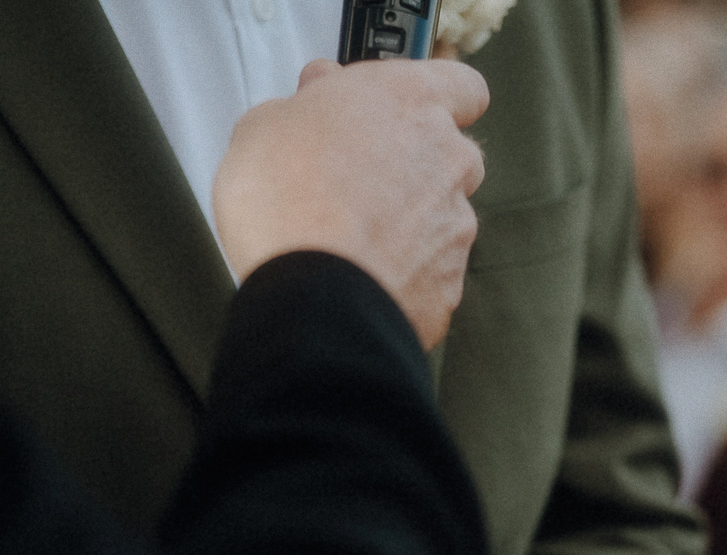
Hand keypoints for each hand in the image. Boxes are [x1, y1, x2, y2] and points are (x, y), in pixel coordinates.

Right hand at [212, 60, 488, 346]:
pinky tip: (357, 274)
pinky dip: (401, 272)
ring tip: (346, 237)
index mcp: (411, 101)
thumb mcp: (266, 125)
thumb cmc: (290, 203)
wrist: (311, 297)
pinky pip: (429, 271)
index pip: (459, 85)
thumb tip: (307, 110)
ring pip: (439, 216)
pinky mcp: (449, 283)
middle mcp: (447, 158)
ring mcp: (455, 224)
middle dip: (410, 165)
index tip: (397, 111)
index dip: (431, 98)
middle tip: (352, 175)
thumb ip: (302, 108)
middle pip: (448, 153)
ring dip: (404, 222)